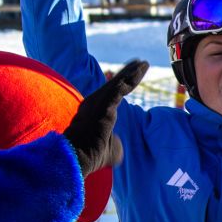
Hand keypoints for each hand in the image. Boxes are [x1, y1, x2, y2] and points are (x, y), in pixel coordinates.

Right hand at [62, 60, 147, 175]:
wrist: (78, 158)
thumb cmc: (90, 155)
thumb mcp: (108, 149)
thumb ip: (115, 143)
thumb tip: (118, 143)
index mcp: (95, 112)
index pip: (111, 94)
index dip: (122, 84)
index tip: (133, 75)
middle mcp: (95, 103)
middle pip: (115, 84)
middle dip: (128, 72)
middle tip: (141, 63)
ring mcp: (99, 102)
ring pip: (119, 83)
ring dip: (133, 72)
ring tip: (144, 63)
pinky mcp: (105, 104)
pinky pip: (121, 87)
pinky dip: (131, 78)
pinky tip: (140, 69)